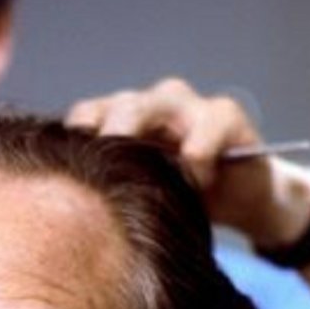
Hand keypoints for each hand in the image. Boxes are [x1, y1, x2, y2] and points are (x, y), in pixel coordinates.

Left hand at [66, 78, 309, 247]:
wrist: (242, 200)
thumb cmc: (181, 197)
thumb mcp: (141, 193)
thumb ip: (110, 185)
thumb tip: (67, 203)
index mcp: (122, 119)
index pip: (88, 115)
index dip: (78, 138)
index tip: (70, 169)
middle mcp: (151, 105)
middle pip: (120, 107)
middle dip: (110, 137)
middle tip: (105, 171)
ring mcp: (188, 105)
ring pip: (157, 106)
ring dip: (150, 142)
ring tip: (153, 178)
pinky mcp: (225, 114)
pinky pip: (206, 128)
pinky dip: (198, 157)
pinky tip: (199, 182)